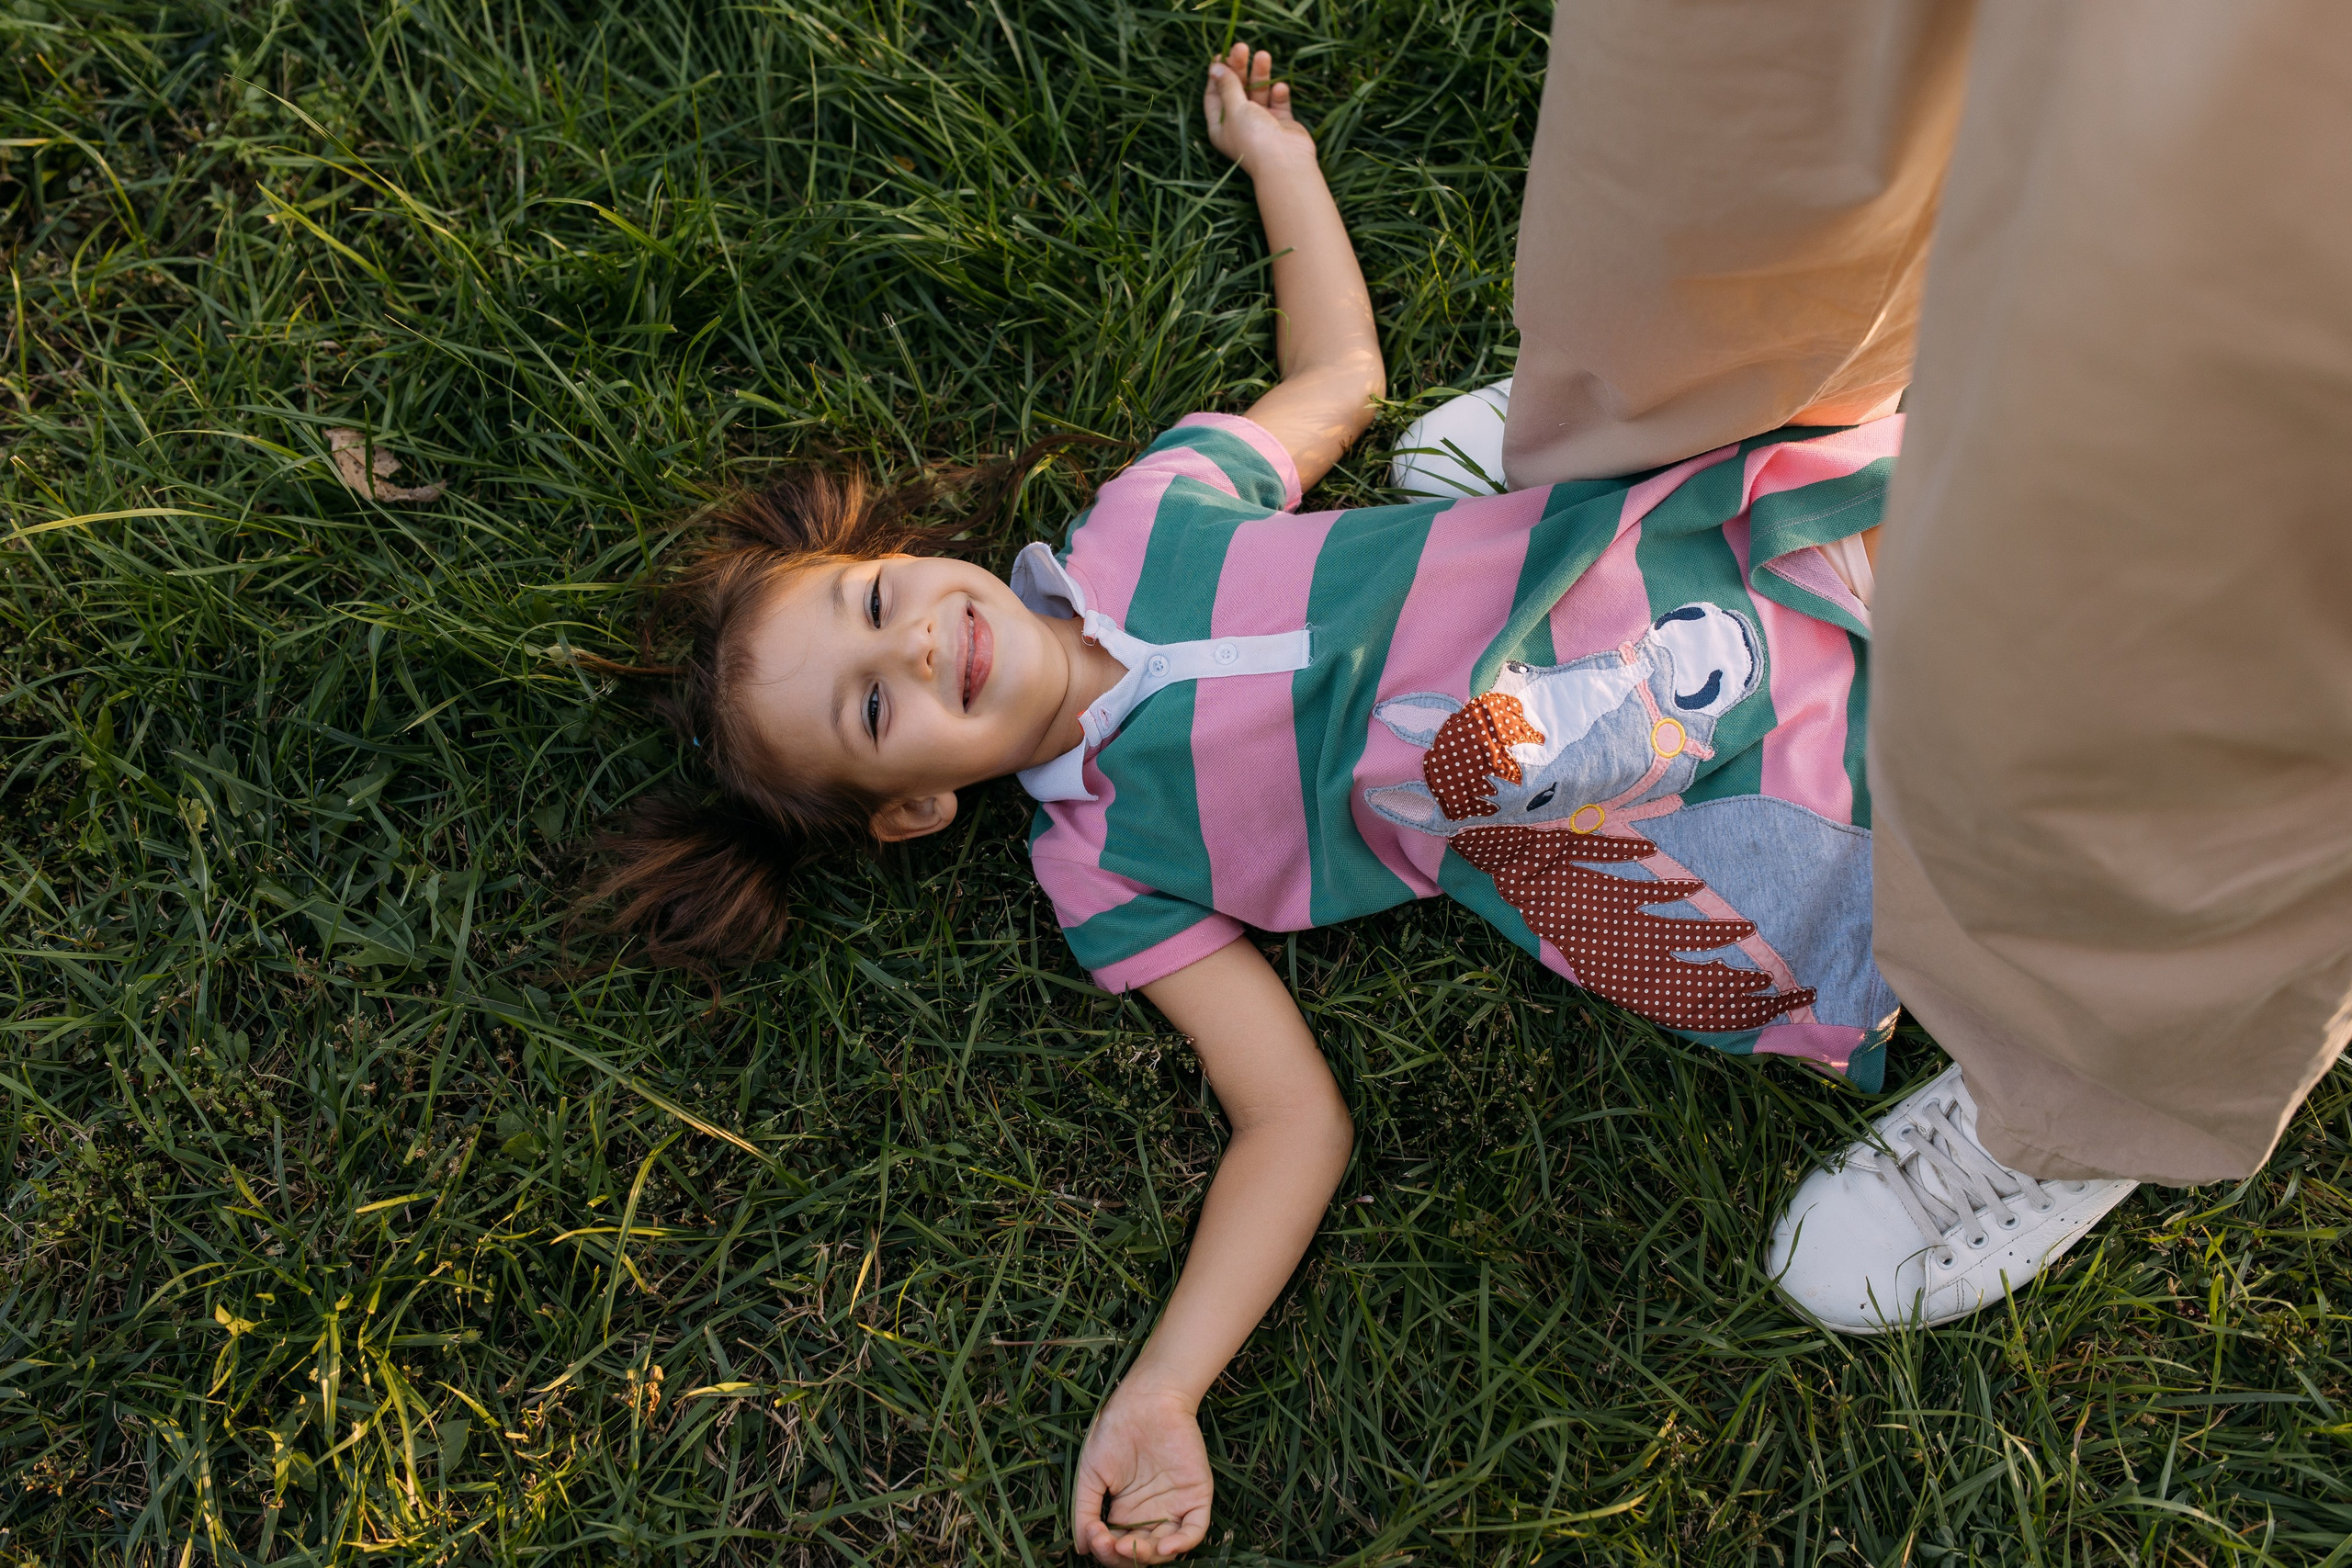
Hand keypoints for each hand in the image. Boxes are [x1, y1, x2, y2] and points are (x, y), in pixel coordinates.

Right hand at [1071, 1382, 1212, 1563]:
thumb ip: (1085, 1510)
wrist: (1145, 1399)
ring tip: (1129, 1546)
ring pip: (1166, 1548)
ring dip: (1147, 1556)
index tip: (1094, 1535)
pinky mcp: (1196, 1495)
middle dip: (1123, 1556)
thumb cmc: (1115, 1430)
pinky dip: (1181, 1543)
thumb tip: (1082, 1548)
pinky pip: (1195, 1530)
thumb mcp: (1091, 1473)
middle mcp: (1152, 1513)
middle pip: (1140, 1553)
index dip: (1105, 1550)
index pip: (1118, 1547)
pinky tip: (1162, 1546)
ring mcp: (1175, 1506)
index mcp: (1127, 1511)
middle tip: (1109, 1544)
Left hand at [1202, 43, 1315, 173]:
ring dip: (1260, 75)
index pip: (1214, 96)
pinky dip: (1277, 94)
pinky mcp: (1281, 123)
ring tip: (1264, 55)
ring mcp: (1261, 123)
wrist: (1285, 162)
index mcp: (1220, 126)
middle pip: (1237, 90)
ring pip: (1258, 93)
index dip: (1217, 75)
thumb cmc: (1253, 137)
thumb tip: (1216, 68)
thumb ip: (1228, 86)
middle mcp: (1239, 124)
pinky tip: (1279, 88)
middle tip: (1242, 47)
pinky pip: (1277, 103)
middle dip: (1239, 69)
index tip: (1221, 55)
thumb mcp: (1234, 109)